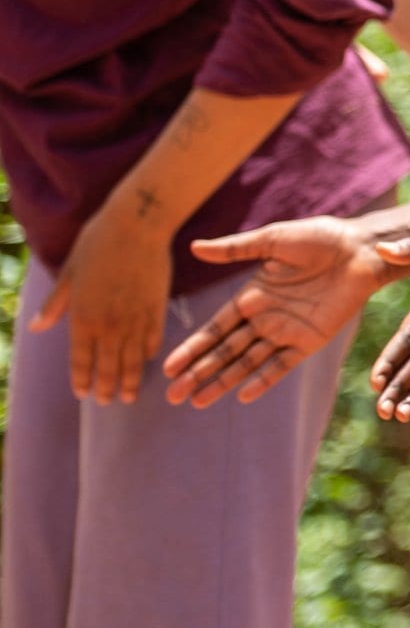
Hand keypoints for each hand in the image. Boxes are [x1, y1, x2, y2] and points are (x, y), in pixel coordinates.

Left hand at [34, 192, 175, 404]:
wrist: (138, 225)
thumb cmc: (97, 243)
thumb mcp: (68, 273)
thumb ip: (54, 304)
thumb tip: (35, 326)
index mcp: (83, 316)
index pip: (81, 359)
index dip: (82, 379)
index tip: (83, 393)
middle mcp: (110, 324)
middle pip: (108, 366)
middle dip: (107, 387)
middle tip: (107, 402)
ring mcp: (136, 319)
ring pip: (133, 360)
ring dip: (129, 380)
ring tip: (128, 395)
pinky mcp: (158, 309)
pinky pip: (153, 341)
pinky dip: (149, 355)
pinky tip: (148, 363)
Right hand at [165, 215, 397, 407]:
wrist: (361, 248)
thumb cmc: (318, 238)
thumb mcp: (271, 241)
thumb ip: (235, 250)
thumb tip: (193, 247)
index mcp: (251, 296)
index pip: (214, 329)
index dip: (192, 348)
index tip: (168, 367)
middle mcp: (264, 318)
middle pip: (224, 352)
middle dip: (199, 372)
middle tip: (173, 396)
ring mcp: (286, 331)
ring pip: (247, 362)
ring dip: (223, 381)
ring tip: (198, 401)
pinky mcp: (310, 340)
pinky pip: (282, 364)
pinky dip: (263, 379)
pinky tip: (243, 395)